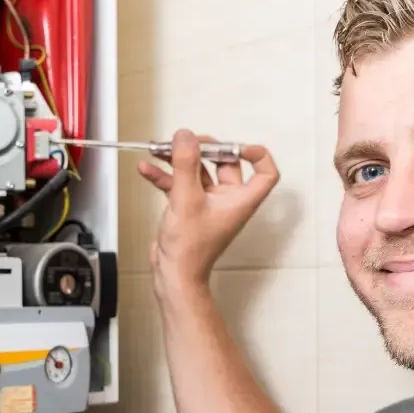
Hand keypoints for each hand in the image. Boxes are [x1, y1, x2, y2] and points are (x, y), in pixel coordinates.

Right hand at [137, 129, 278, 291]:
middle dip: (204, 149)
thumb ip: (186, 165)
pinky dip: (165, 175)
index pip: (265, 172)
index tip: (237, 145)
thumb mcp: (187, 200)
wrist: (173, 274)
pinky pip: (180, 183)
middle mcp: (228, 200)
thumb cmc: (190, 252)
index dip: (256, 154)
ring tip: (161, 150)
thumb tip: (186, 138)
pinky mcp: (189, 207)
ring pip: (198, 171)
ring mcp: (208, 203)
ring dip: (178, 160)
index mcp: (240, 200)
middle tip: (186, 143)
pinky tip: (148, 169)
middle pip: (225, 163)